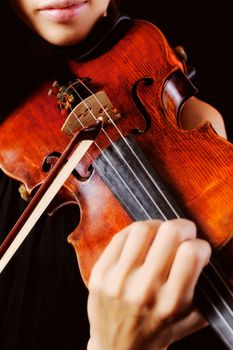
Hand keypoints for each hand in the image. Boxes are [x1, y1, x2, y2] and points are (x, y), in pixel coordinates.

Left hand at [87, 219, 210, 349]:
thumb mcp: (192, 319)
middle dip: (183, 227)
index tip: (198, 250)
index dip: (201, 245)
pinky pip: (120, 236)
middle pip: (169, 233)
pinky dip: (135, 233)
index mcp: (171, 302)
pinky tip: (141, 241)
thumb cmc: (158, 331)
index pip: (192, 253)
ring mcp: (118, 279)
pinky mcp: (100, 272)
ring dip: (158, 226)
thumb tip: (218, 263)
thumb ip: (208, 292)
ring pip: (142, 229)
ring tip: (161, 235)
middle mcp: (144, 289)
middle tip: (183, 233)